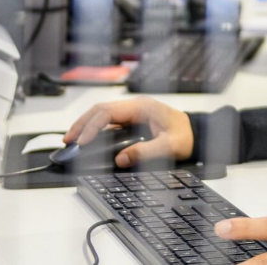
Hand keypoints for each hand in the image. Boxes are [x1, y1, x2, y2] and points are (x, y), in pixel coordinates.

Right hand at [63, 97, 193, 168]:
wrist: (198, 133)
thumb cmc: (186, 136)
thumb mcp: (170, 146)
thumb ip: (147, 152)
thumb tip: (121, 159)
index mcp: (141, 107)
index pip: (108, 112)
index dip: (92, 126)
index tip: (82, 141)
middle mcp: (134, 107)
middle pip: (100, 110)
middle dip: (82, 124)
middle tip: (68, 140)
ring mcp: (132, 113)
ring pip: (102, 115)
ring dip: (86, 125)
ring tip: (72, 140)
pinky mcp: (132, 122)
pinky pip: (109, 123)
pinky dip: (95, 131)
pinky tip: (88, 141)